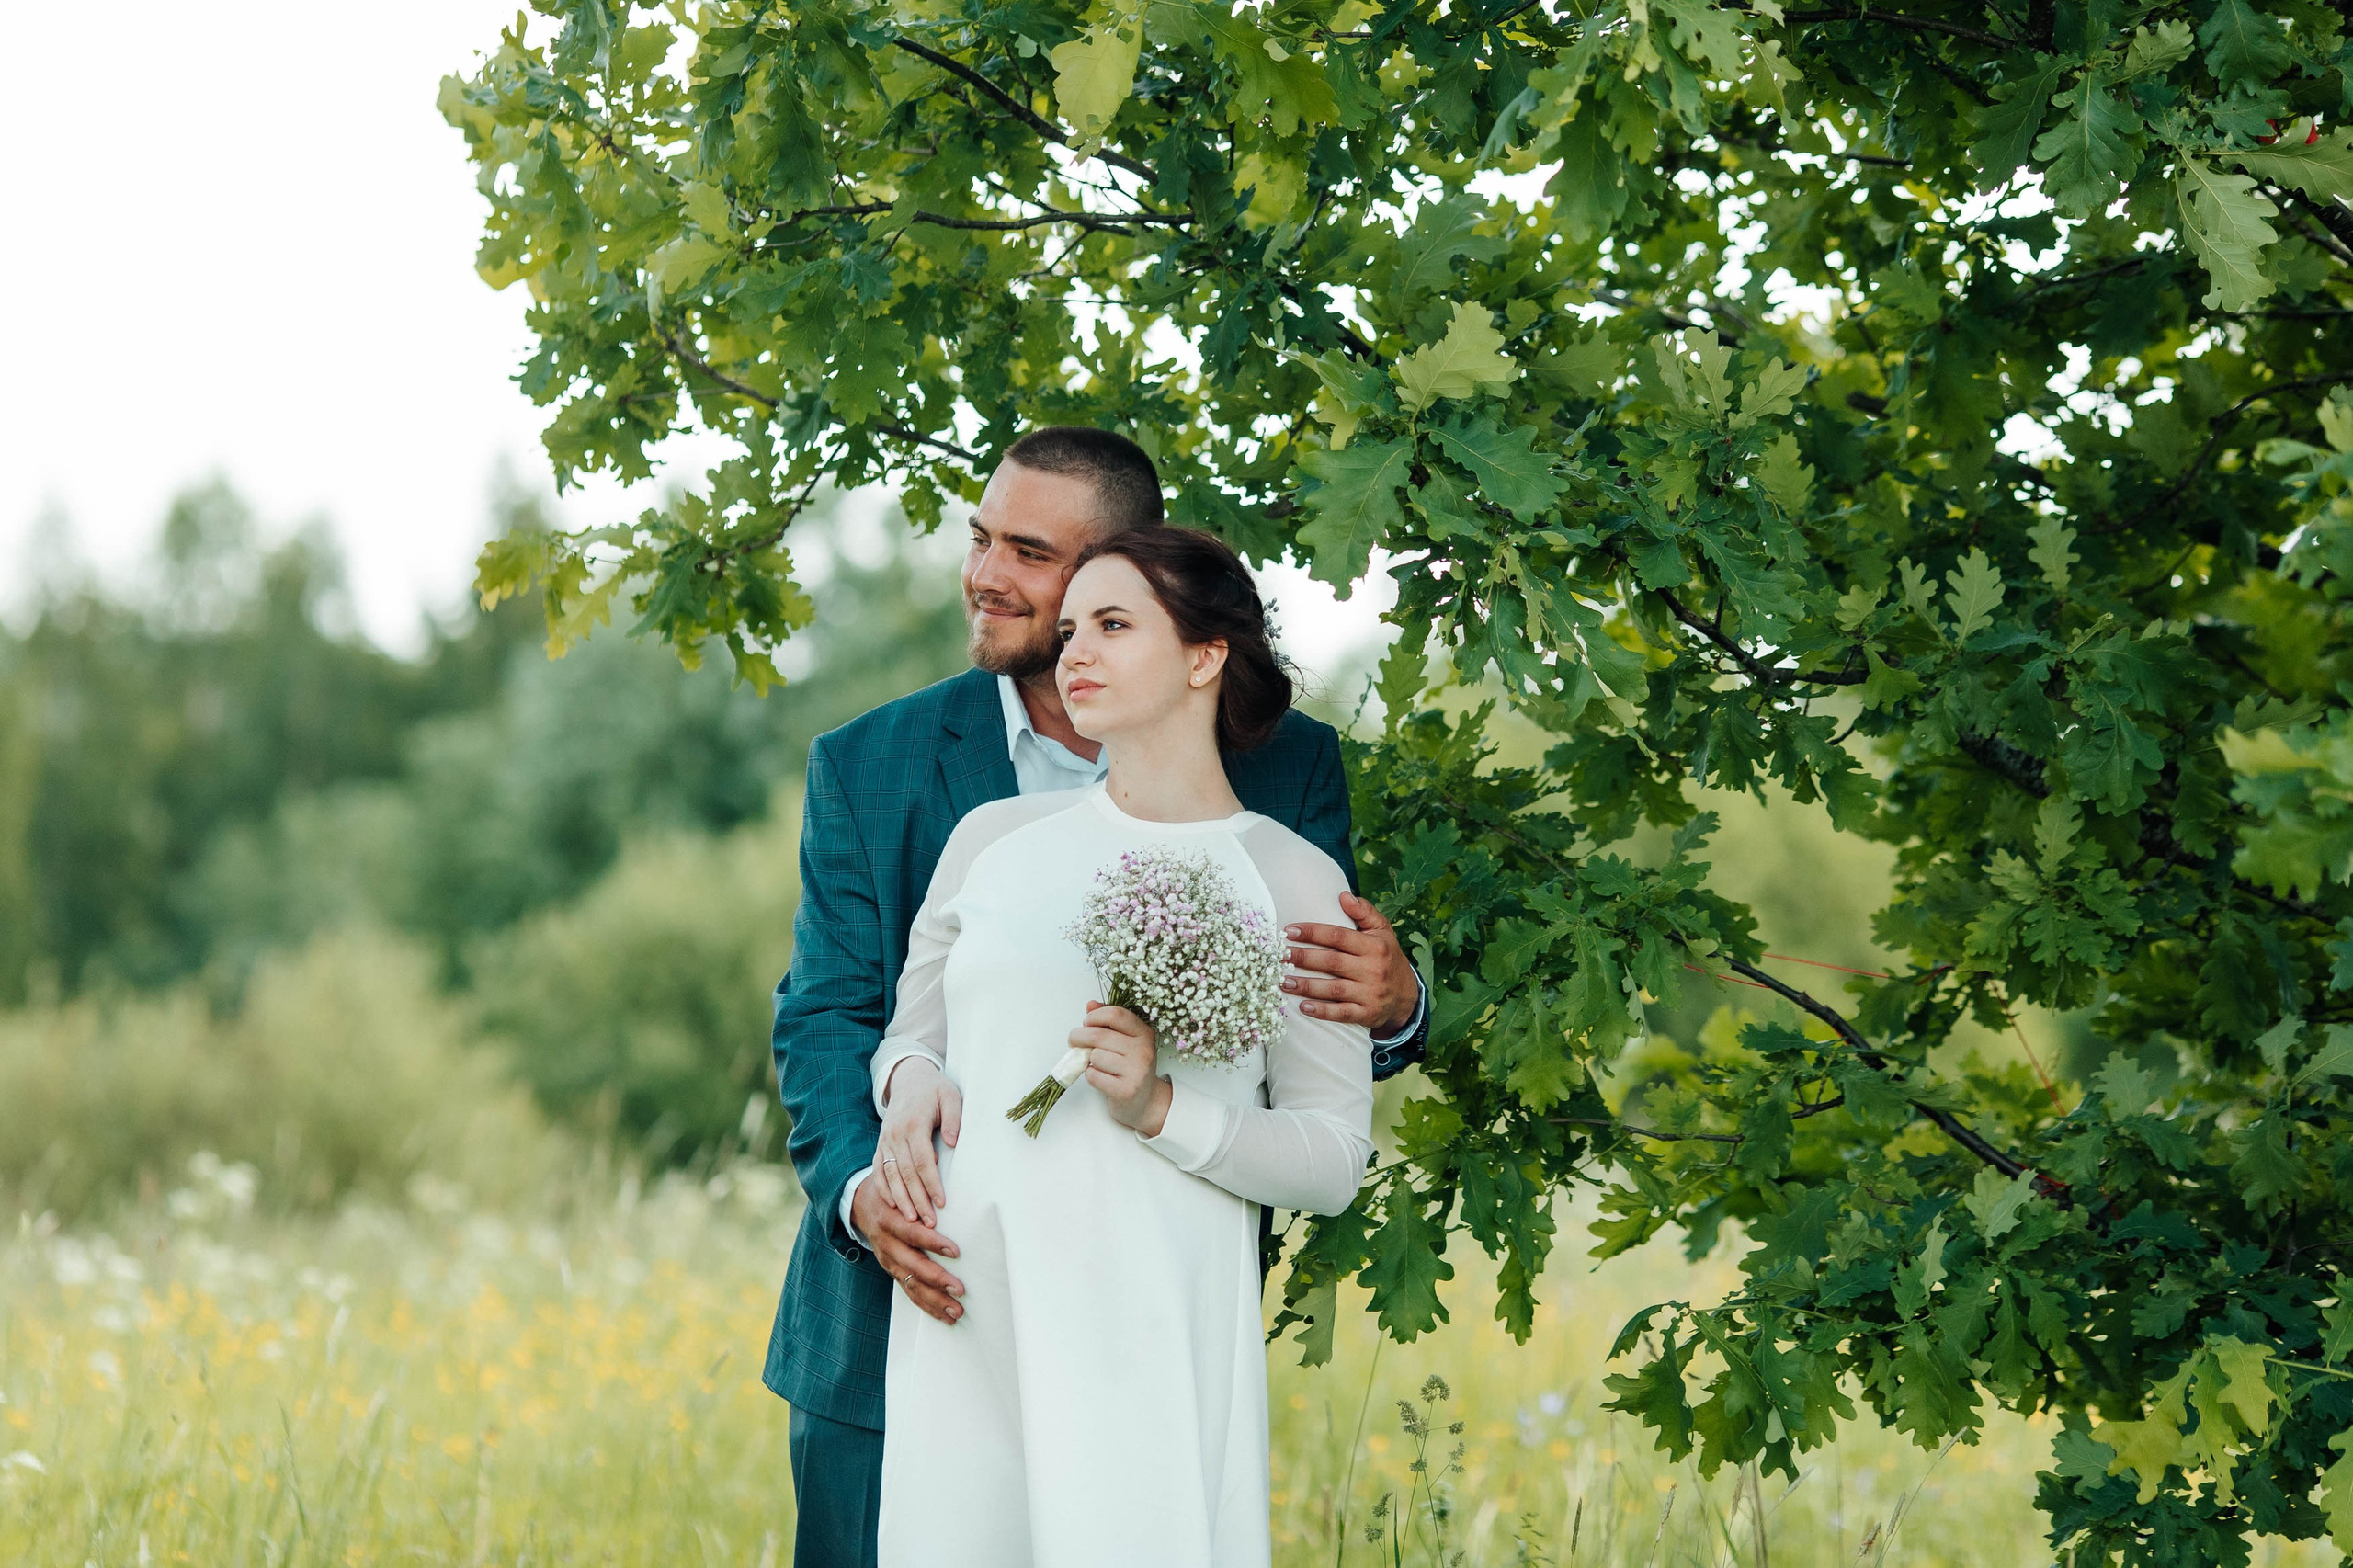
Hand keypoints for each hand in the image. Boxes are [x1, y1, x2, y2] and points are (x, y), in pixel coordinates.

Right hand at [852, 1171, 964, 1324]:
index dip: (932, 1242)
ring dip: (935, 1300)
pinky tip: (944, 1316)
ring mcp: (887, 1260)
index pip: (912, 1232)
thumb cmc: (892, 1190)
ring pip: (910, 1285)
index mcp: (890, 1218)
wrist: (859, 1203)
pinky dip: (926, 1306)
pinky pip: (908, 1292)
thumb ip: (922, 1185)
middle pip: (912, 1265)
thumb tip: (953, 1170)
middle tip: (961, 1289)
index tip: (956, 1249)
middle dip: (937, 1279)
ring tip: (957, 1311)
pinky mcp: (891, 1270)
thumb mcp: (900, 1183)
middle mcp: (887, 1243)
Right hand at [875, 1056, 962, 1227]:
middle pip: (906, 1173)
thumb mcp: (950, 1095)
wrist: (908, 1079)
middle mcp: (895, 1135)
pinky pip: (878, 1171)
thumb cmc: (935, 1090)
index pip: (922, 1160)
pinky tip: (893, 1206)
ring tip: (913, 1222)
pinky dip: (884, 1190)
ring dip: (901, 1200)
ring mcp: (885, 1141)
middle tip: (930, 1224)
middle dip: (917, 1200)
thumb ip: (954, 1117)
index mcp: (913, 1124)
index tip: (942, 1203)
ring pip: (890, 1176)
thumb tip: (953, 1143)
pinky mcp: (880, 1146)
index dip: (932, 1183)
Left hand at [1070, 1002, 1171, 1136]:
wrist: (1146, 1102)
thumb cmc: (1131, 1068)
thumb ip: (1109, 1021)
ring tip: (1099, 1065)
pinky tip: (1102, 1078)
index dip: (1094, 1016)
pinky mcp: (1125, 1091)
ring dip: (1088, 1061)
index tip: (1087, 1023)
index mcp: (1144, 1033)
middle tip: (1074, 1042)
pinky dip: (1091, 1076)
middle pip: (1098, 1035)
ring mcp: (1136, 1071)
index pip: (1115, 1014)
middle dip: (1079, 1037)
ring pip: (1094, 1056)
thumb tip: (1091, 1004)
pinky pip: (1093, 1076)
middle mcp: (1143, 1050)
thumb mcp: (1126, 1041)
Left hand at [1284, 892, 1419, 1034]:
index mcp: (1374, 947)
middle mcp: (1373, 969)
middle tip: (1279, 955)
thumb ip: (1364, 912)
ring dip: (1306, 986)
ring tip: (1283, 981)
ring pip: (1333, 989)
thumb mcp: (1382, 931)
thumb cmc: (1387, 957)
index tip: (1289, 931)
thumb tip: (1343, 895)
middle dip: (1302, 958)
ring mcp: (1370, 993)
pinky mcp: (1366, 1013)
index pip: (1338, 936)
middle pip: (1331, 962)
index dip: (1312, 932)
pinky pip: (1341, 1013)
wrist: (1407, 996)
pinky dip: (1322, 1011)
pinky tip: (1303, 1007)